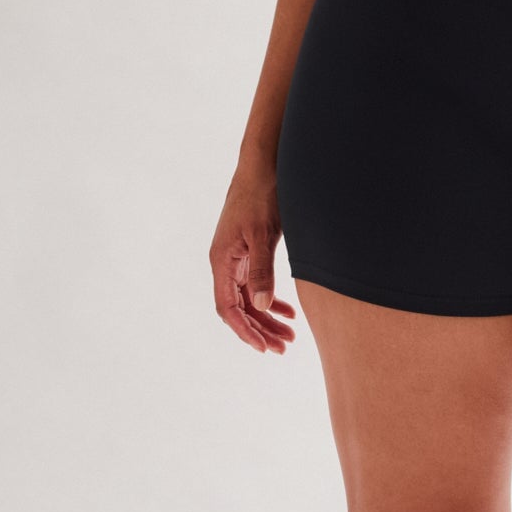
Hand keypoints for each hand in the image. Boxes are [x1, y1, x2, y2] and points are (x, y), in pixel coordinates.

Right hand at [210, 163, 297, 352]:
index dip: (245, 330)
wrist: (263, 164)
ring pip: (249, 298)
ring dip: (267, 318)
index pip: (228, 308)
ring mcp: (236, 257)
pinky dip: (271, 300)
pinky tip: (289, 311)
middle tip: (283, 347)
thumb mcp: (263, 234)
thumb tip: (264, 306)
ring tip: (290, 336)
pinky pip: (256, 285)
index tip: (264, 348)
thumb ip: (263, 270)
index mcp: (222, 261)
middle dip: (260, 329)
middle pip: (239, 308)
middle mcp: (225, 263)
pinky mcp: (249, 251)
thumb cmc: (261, 194)